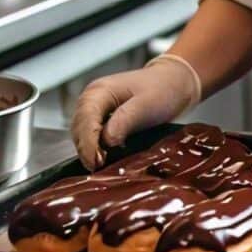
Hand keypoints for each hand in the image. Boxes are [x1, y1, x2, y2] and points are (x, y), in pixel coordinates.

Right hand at [70, 54, 200, 170]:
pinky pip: (90, 136)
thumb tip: (106, 141)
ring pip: (81, 134)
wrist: (173, 83)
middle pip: (78, 129)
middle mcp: (92, 99)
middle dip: (86, 150)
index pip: (85, 120)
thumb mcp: (147, 105)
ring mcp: (95, 108)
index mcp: (100, 91)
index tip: (96, 162)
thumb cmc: (162, 90)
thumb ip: (125, 120)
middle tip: (99, 168)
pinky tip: (105, 157)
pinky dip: (94, 148)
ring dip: (88, 151)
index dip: (88, 143)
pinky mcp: (101, 118)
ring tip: (101, 165)